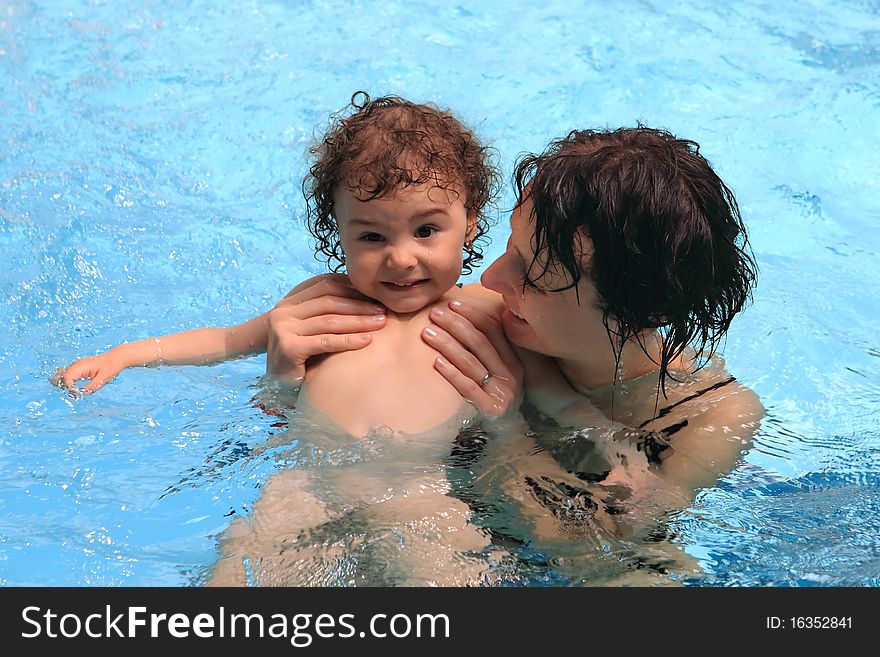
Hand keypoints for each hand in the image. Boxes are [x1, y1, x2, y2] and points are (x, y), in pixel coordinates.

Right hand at [51, 352, 125, 393]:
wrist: (116, 358)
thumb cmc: (111, 367)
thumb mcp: (103, 379)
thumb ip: (92, 386)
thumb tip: (83, 394)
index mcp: (82, 366)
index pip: (67, 378)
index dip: (70, 387)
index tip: (77, 393)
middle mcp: (77, 364)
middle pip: (63, 376)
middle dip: (66, 386)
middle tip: (75, 394)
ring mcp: (77, 365)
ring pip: (64, 375)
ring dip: (67, 384)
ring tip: (75, 391)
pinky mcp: (79, 368)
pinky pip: (69, 375)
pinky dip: (69, 381)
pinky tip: (75, 387)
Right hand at [267, 273, 386, 383]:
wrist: (277, 388)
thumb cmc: (301, 359)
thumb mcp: (312, 331)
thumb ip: (327, 314)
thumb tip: (365, 298)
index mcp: (289, 303)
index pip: (324, 285)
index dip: (352, 289)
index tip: (375, 295)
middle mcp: (282, 312)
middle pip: (329, 301)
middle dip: (359, 304)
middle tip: (382, 310)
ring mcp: (283, 328)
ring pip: (329, 320)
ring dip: (359, 321)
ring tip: (380, 323)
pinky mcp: (288, 347)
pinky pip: (326, 341)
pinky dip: (349, 340)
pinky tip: (367, 340)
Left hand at [421, 298, 522, 416]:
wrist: (503, 435)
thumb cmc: (493, 395)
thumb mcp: (498, 371)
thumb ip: (488, 348)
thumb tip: (465, 317)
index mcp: (514, 360)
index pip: (493, 330)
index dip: (472, 315)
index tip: (452, 304)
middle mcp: (511, 374)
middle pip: (479, 342)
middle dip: (455, 325)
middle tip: (434, 314)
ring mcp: (502, 392)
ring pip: (470, 362)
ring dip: (447, 344)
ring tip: (427, 333)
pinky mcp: (491, 409)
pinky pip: (468, 387)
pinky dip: (452, 373)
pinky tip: (436, 362)